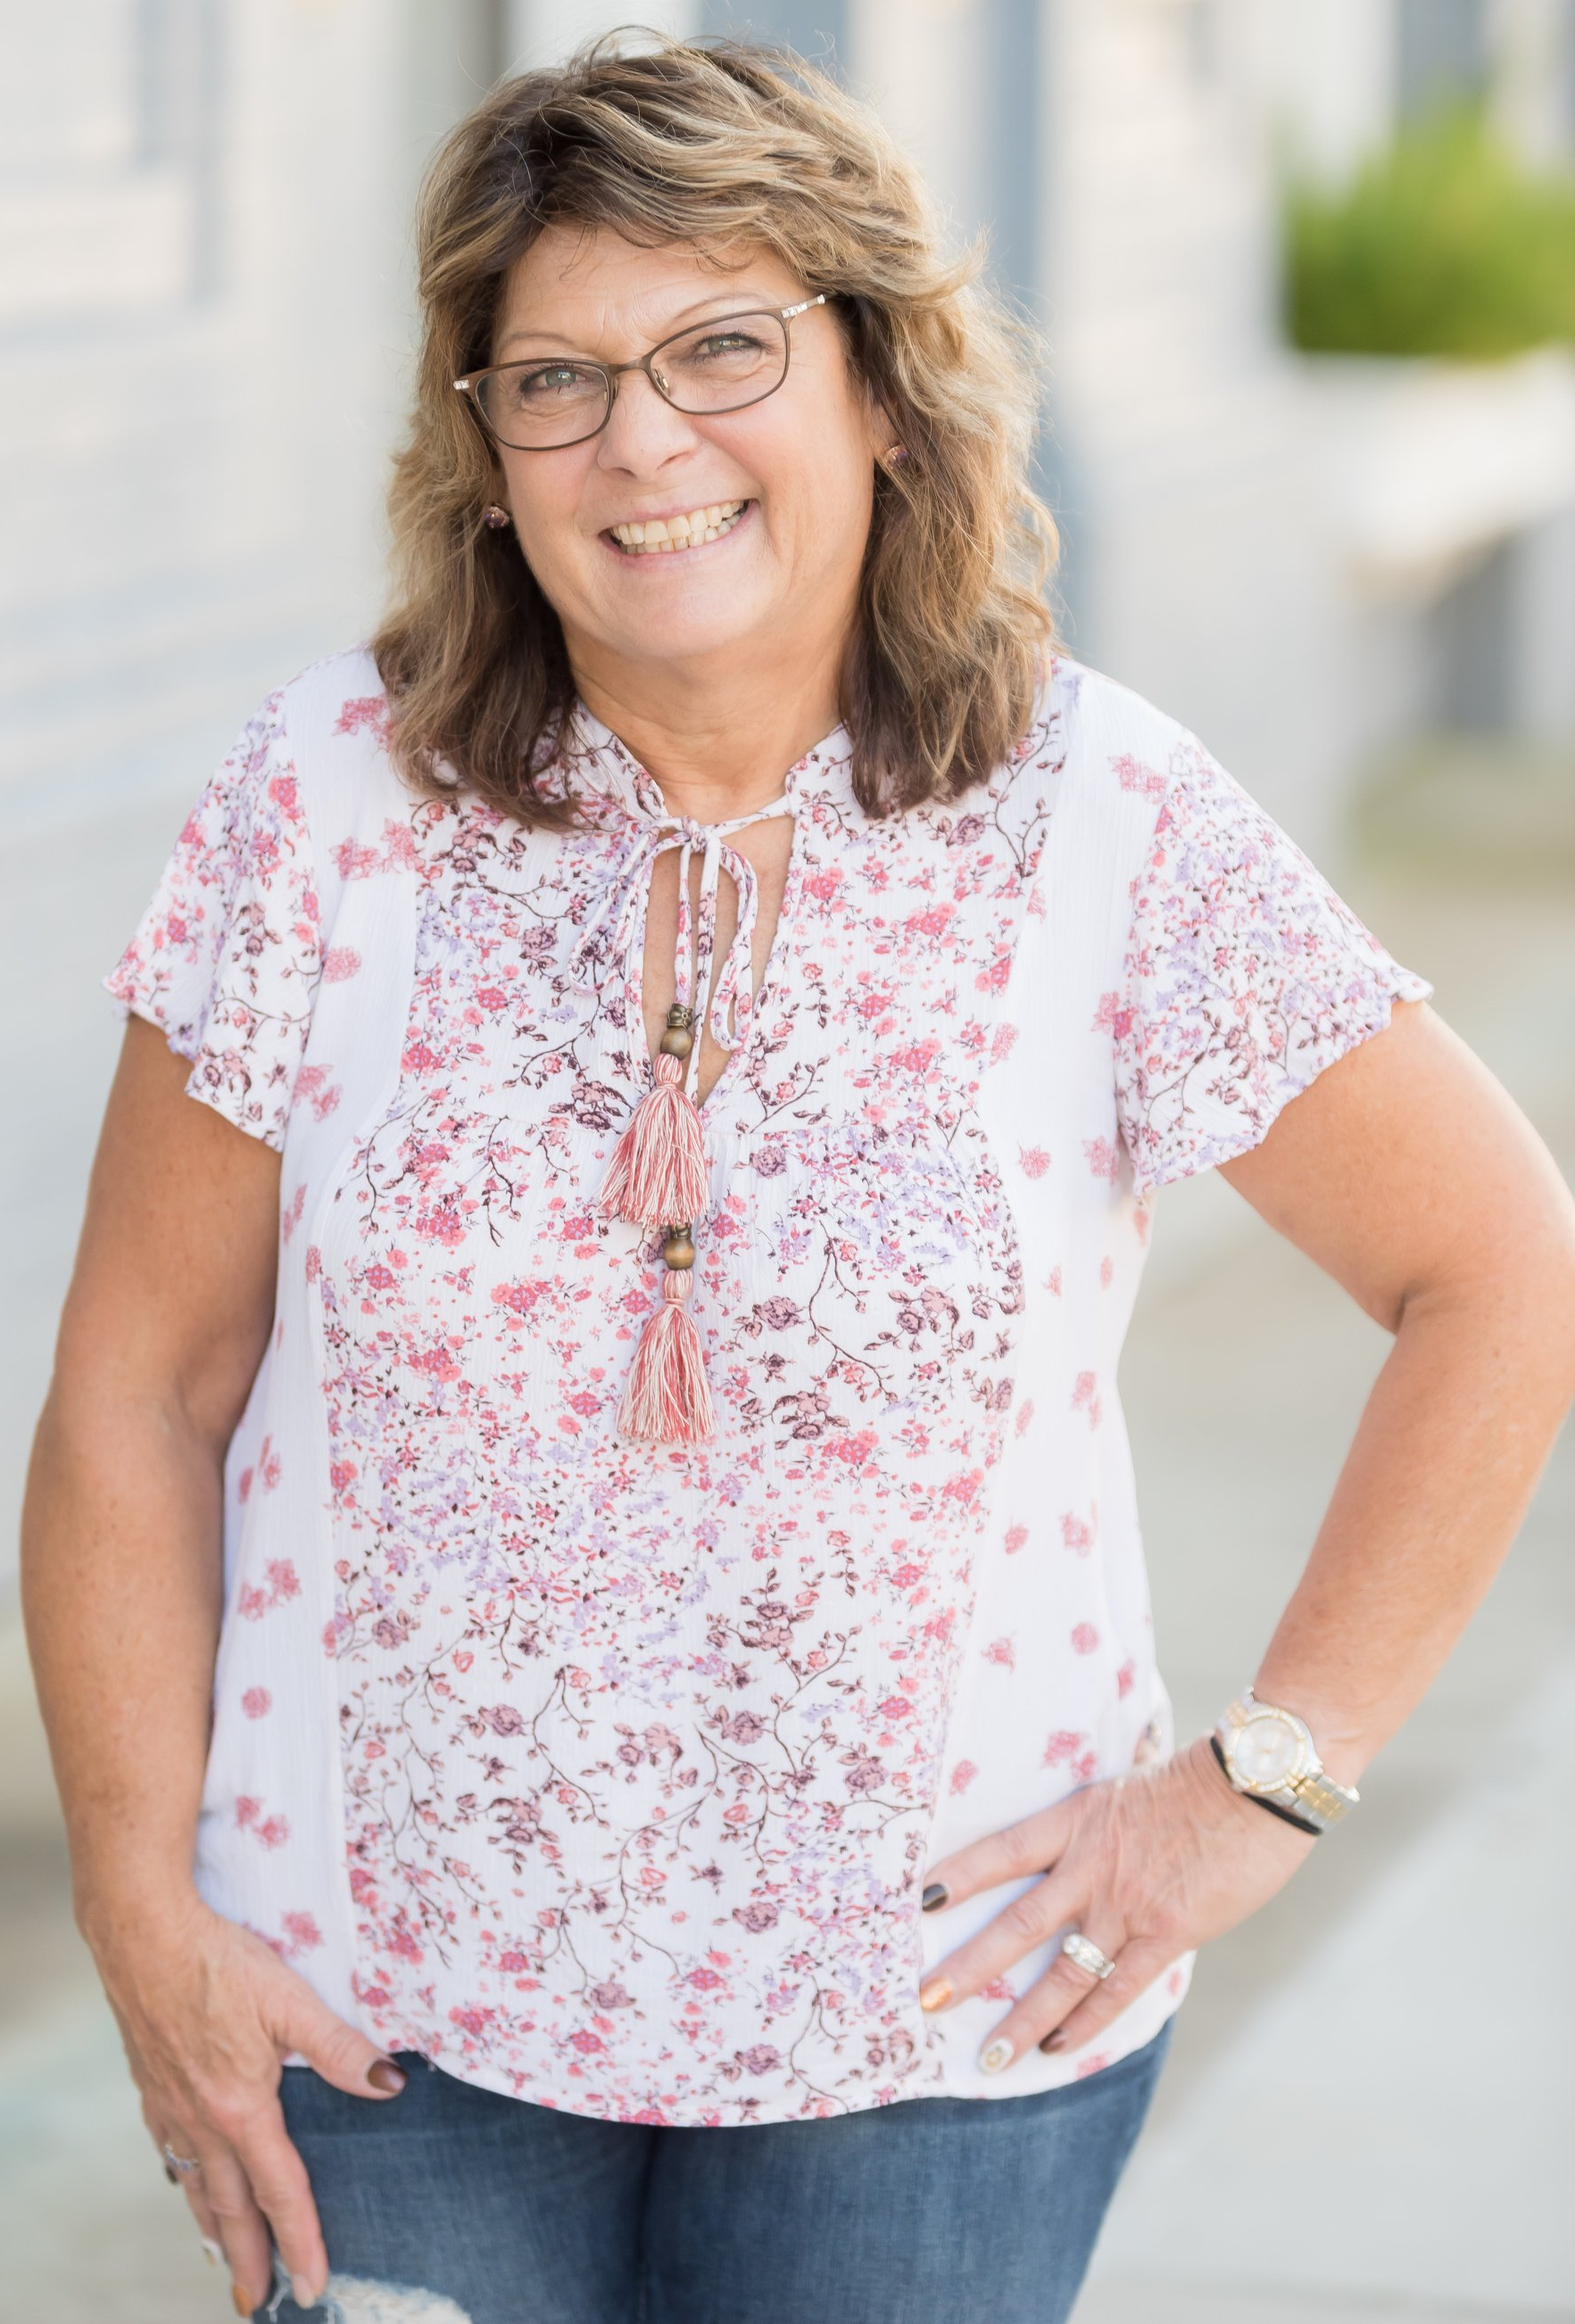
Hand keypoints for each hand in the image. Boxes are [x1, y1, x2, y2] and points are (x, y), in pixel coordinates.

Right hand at [86, 1888, 404, 2313]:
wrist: (142, 1935)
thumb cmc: (219, 1961)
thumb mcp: (291, 2000)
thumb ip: (340, 2048)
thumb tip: (390, 2083)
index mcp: (240, 2109)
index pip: (281, 2192)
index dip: (301, 2241)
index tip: (312, 2285)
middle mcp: (201, 2120)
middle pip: (230, 2207)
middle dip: (249, 2257)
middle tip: (259, 2300)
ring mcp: (169, 2105)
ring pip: (193, 2183)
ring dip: (212, 2225)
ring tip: (224, 2257)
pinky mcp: (150, 2084)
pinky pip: (168, 2149)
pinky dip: (181, 2177)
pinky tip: (185, 2175)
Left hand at [918, 1733, 1315, 2071]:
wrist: (1258, 1783)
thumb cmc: (1200, 1781)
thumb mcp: (1127, 1791)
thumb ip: (1097, 1829)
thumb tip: (1075, 1855)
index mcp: (1077, 1819)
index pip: (1003, 1851)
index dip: (961, 1876)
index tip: (920, 1902)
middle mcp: (1091, 1865)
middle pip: (1016, 1924)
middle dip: (969, 1967)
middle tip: (924, 2000)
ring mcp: (1127, 1904)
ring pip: (1062, 1973)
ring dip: (1022, 2018)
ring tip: (989, 2057)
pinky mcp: (1166, 1934)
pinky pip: (1115, 1990)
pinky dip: (1085, 2023)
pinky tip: (1059, 2047)